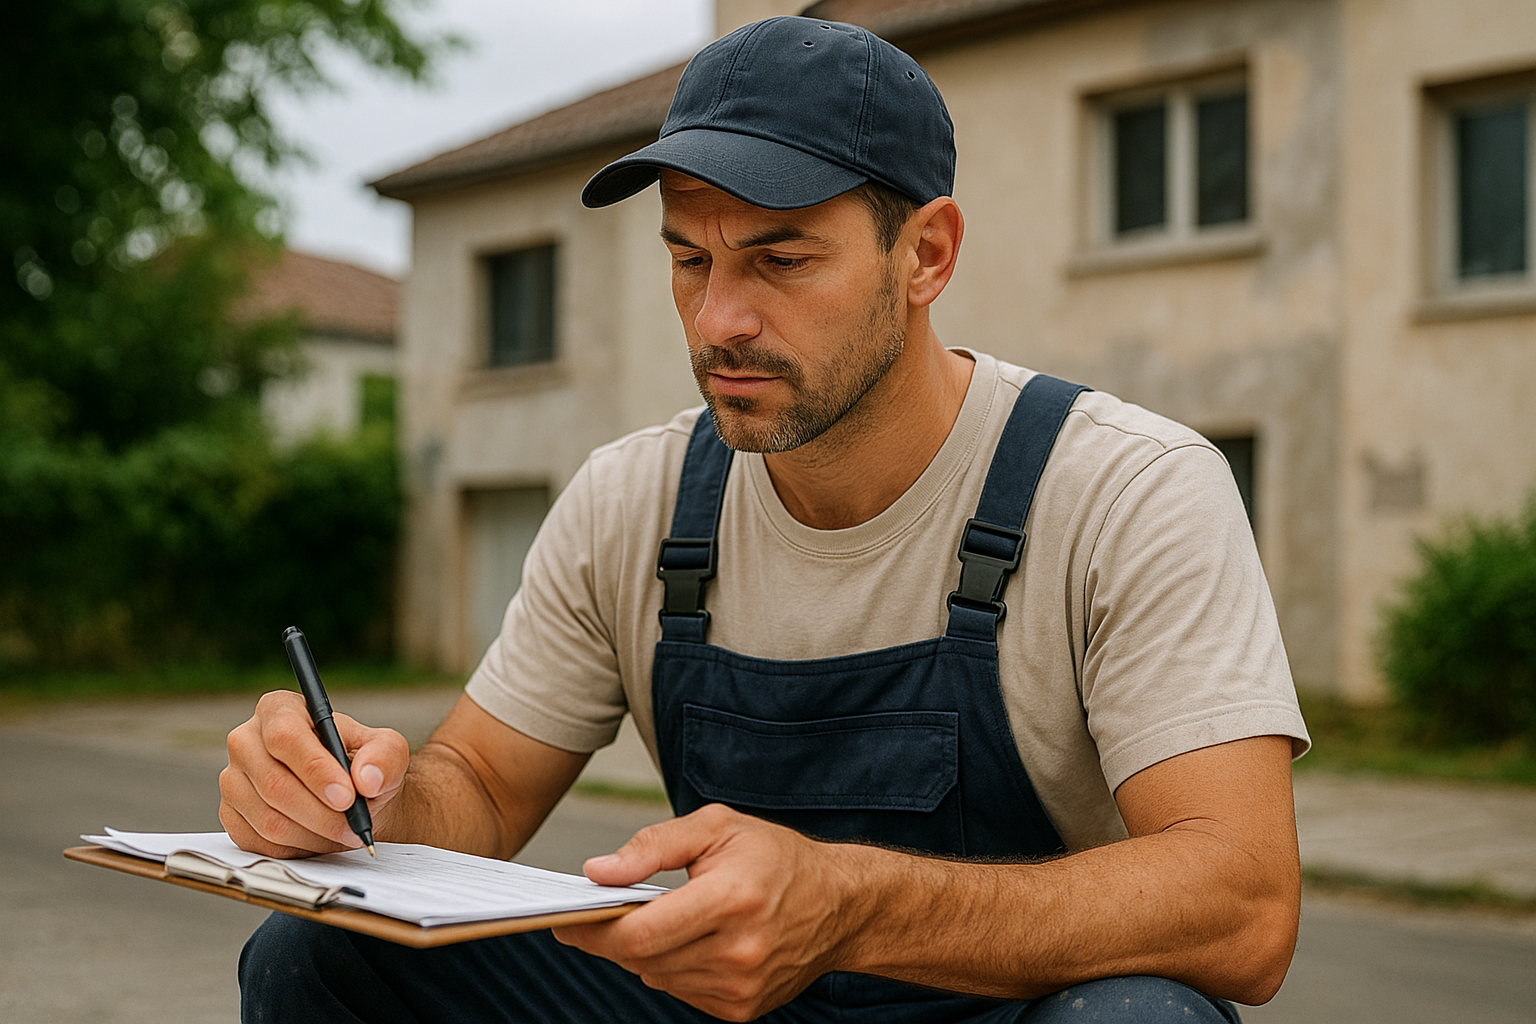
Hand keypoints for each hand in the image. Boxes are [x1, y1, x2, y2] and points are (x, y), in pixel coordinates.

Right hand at [219, 690, 410, 856]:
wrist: (352, 797)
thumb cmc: (364, 765)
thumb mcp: (387, 750)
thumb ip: (385, 756)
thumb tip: (367, 778)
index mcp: (279, 709)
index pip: (285, 737)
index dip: (316, 770)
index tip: (347, 796)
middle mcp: (246, 741)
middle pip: (274, 784)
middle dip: (321, 813)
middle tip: (354, 825)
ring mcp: (233, 780)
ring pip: (269, 820)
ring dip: (315, 834)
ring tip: (345, 831)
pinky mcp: (231, 816)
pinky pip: (262, 844)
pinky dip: (299, 848)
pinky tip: (321, 837)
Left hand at [552, 804, 870, 1021]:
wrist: (840, 905)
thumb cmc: (775, 857)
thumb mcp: (717, 826)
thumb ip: (653, 845)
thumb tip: (598, 871)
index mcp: (731, 899)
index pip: (641, 932)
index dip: (593, 928)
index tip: (564, 918)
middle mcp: (739, 951)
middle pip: (642, 958)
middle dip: (613, 935)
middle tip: (606, 909)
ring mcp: (742, 987)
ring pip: (656, 977)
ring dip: (645, 951)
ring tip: (664, 918)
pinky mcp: (743, 1010)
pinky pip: (681, 991)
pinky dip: (672, 967)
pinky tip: (693, 940)